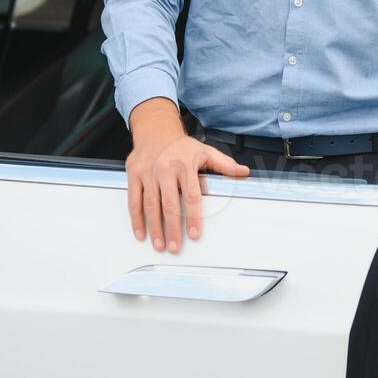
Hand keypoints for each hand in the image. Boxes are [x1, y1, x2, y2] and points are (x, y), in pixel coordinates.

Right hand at [126, 117, 249, 252]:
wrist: (155, 130)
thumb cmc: (181, 146)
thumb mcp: (205, 151)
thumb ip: (225, 165)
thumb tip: (244, 172)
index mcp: (185, 165)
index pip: (191, 196)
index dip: (193, 217)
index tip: (195, 234)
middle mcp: (165, 169)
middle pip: (169, 205)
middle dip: (172, 229)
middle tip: (175, 247)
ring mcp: (148, 173)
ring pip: (150, 205)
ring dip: (154, 228)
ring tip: (160, 245)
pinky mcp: (134, 175)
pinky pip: (134, 200)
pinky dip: (136, 219)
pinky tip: (141, 233)